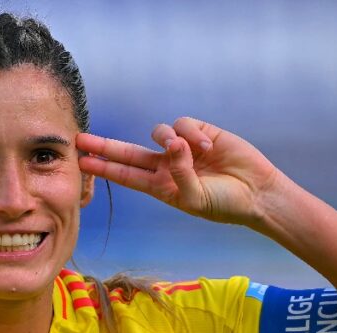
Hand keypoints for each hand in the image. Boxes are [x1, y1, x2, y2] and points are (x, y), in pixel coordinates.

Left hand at [76, 117, 282, 226]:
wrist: (256, 193)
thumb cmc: (225, 204)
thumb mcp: (196, 199)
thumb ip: (180, 175)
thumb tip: (172, 143)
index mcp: (161, 186)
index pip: (125, 175)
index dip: (103, 168)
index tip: (82, 163)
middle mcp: (167, 165)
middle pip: (127, 152)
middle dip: (104, 146)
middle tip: (80, 140)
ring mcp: (182, 148)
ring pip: (158, 133)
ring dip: (170, 140)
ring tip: (192, 152)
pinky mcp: (200, 132)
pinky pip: (183, 125)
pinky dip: (192, 134)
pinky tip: (208, 147)